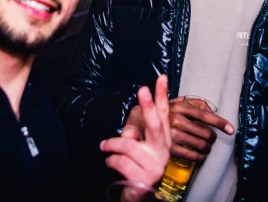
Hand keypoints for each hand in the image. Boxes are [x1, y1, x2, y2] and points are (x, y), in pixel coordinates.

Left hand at [100, 75, 171, 189]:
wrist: (139, 195)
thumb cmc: (136, 165)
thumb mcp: (135, 147)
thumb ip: (133, 134)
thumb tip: (128, 134)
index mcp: (162, 139)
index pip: (163, 113)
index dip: (162, 95)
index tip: (161, 77)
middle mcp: (162, 151)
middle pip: (155, 125)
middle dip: (149, 106)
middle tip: (142, 89)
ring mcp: (154, 165)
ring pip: (128, 144)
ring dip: (112, 144)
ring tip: (104, 146)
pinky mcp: (144, 178)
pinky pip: (120, 161)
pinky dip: (110, 159)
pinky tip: (110, 162)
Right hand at [125, 94, 234, 162]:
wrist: (138, 122)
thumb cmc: (162, 112)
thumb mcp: (176, 102)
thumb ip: (194, 103)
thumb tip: (209, 108)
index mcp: (180, 106)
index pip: (205, 115)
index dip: (220, 122)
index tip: (231, 129)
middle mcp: (176, 119)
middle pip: (205, 132)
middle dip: (212, 137)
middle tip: (211, 139)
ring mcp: (172, 134)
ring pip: (201, 144)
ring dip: (207, 148)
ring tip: (206, 147)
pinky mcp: (169, 148)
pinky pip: (192, 155)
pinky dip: (200, 157)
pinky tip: (200, 156)